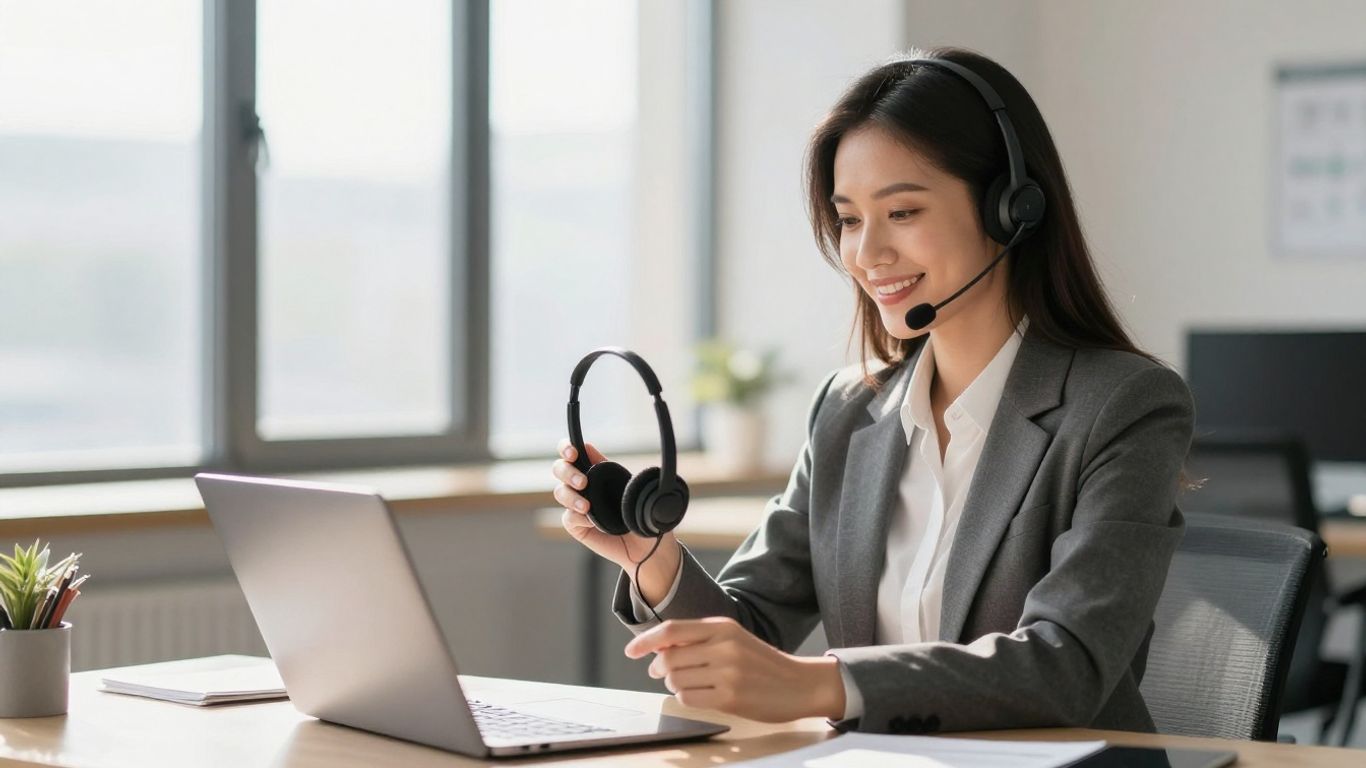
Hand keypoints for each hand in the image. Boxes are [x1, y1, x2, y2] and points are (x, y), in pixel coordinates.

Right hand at [551, 438, 678, 574]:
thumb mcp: (632, 486)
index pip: (572, 452)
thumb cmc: (642, 512)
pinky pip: (568, 518)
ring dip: (571, 497)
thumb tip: (590, 448)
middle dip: (566, 472)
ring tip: (587, 506)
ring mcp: (578, 505)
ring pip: (560, 492)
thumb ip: (610, 468)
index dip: (566, 448)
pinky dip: (577, 518)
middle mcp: (583, 485)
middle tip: (583, 482)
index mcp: (596, 470)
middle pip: (559, 469)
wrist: (648, 545)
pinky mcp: (577, 526)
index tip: (573, 453)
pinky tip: (592, 523)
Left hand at [624, 617, 845, 722]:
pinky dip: (686, 698)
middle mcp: (723, 646)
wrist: (800, 684)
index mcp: (722, 627)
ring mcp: (727, 672)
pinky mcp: (730, 697)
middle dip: (659, 668)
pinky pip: (688, 698)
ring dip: (675, 684)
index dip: (645, 640)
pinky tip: (699, 695)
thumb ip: (700, 639)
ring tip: (690, 684)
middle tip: (663, 673)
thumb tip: (659, 648)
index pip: (672, 630)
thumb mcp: (733, 639)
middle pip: (669, 657)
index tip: (631, 651)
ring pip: (676, 679)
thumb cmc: (762, 663)